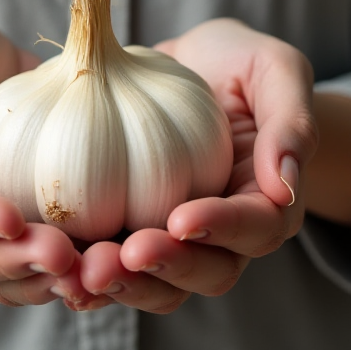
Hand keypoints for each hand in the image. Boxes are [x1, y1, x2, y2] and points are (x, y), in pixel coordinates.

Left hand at [78, 18, 317, 312]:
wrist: (188, 66)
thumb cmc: (239, 64)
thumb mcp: (276, 70)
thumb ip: (291, 121)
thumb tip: (287, 185)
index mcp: (267, 200)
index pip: (257, 228)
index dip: (223, 228)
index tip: (183, 218)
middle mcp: (224, 233)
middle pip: (209, 272)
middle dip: (169, 269)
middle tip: (129, 253)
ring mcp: (175, 240)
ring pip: (159, 285)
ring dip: (125, 285)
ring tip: (86, 270)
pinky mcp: (131, 235)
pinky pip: (115, 270)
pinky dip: (89, 277)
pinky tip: (58, 270)